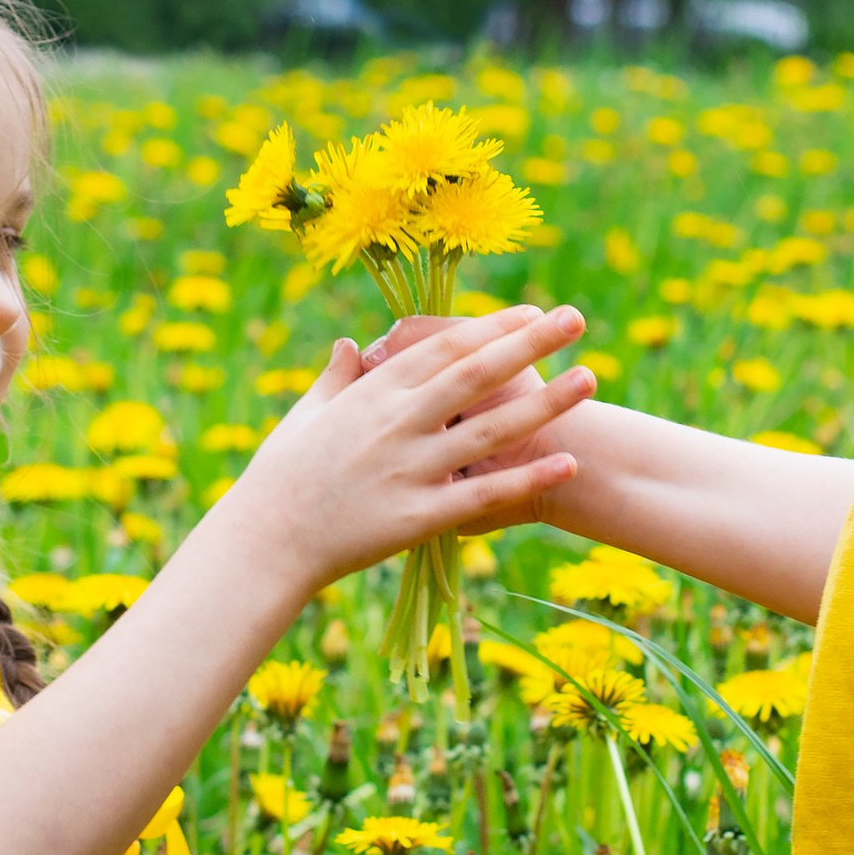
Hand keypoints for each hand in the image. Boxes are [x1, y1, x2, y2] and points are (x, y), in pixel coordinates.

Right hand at [235, 304, 592, 594]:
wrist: (264, 541)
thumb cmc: (280, 477)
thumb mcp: (306, 414)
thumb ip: (337, 377)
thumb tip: (352, 343)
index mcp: (374, 392)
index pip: (444, 347)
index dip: (492, 327)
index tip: (533, 313)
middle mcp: (398, 422)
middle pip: (477, 373)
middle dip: (530, 344)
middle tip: (577, 319)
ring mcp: (411, 468)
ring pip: (490, 429)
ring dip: (543, 403)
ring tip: (589, 379)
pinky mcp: (419, 516)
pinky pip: (482, 495)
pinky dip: (526, 478)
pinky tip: (568, 465)